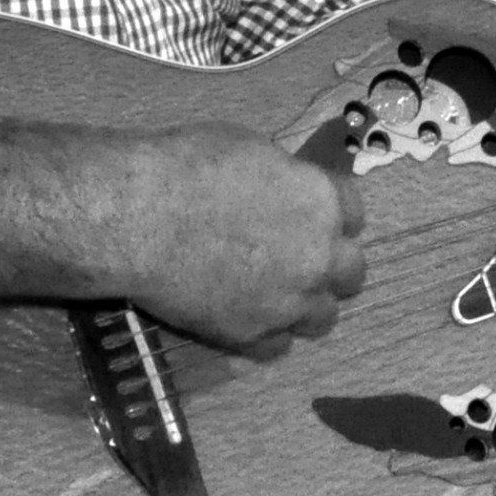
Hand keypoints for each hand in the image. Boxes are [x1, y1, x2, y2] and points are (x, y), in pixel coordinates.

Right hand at [115, 128, 368, 354]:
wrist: (140, 218)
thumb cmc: (189, 167)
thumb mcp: (251, 149)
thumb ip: (283, 178)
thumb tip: (282, 186)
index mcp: (324, 202)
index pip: (354, 214)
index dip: (331, 217)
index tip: (311, 218)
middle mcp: (319, 256)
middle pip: (351, 272)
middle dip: (330, 266)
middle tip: (300, 261)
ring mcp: (289, 300)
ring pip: (322, 317)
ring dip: (304, 306)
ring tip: (275, 296)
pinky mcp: (252, 333)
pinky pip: (277, 347)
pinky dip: (265, 334)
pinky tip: (244, 317)